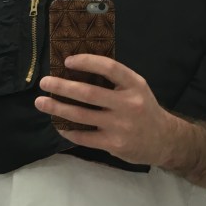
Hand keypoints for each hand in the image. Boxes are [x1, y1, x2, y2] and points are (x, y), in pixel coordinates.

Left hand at [35, 54, 177, 165]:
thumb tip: (78, 70)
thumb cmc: (144, 110)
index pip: (109, 67)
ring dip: (57, 108)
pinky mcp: (114, 144)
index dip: (86, 62)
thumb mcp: (137, 89)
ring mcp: (120, 126)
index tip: (67, 61)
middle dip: (62, 86)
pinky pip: (84, 137)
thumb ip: (115, 81)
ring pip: (81, 115)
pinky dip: (68, 130)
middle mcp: (128, 104)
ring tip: (41, 102)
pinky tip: (58, 124)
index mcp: (134, 85)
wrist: (164, 140)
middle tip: (44, 82)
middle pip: (88, 93)